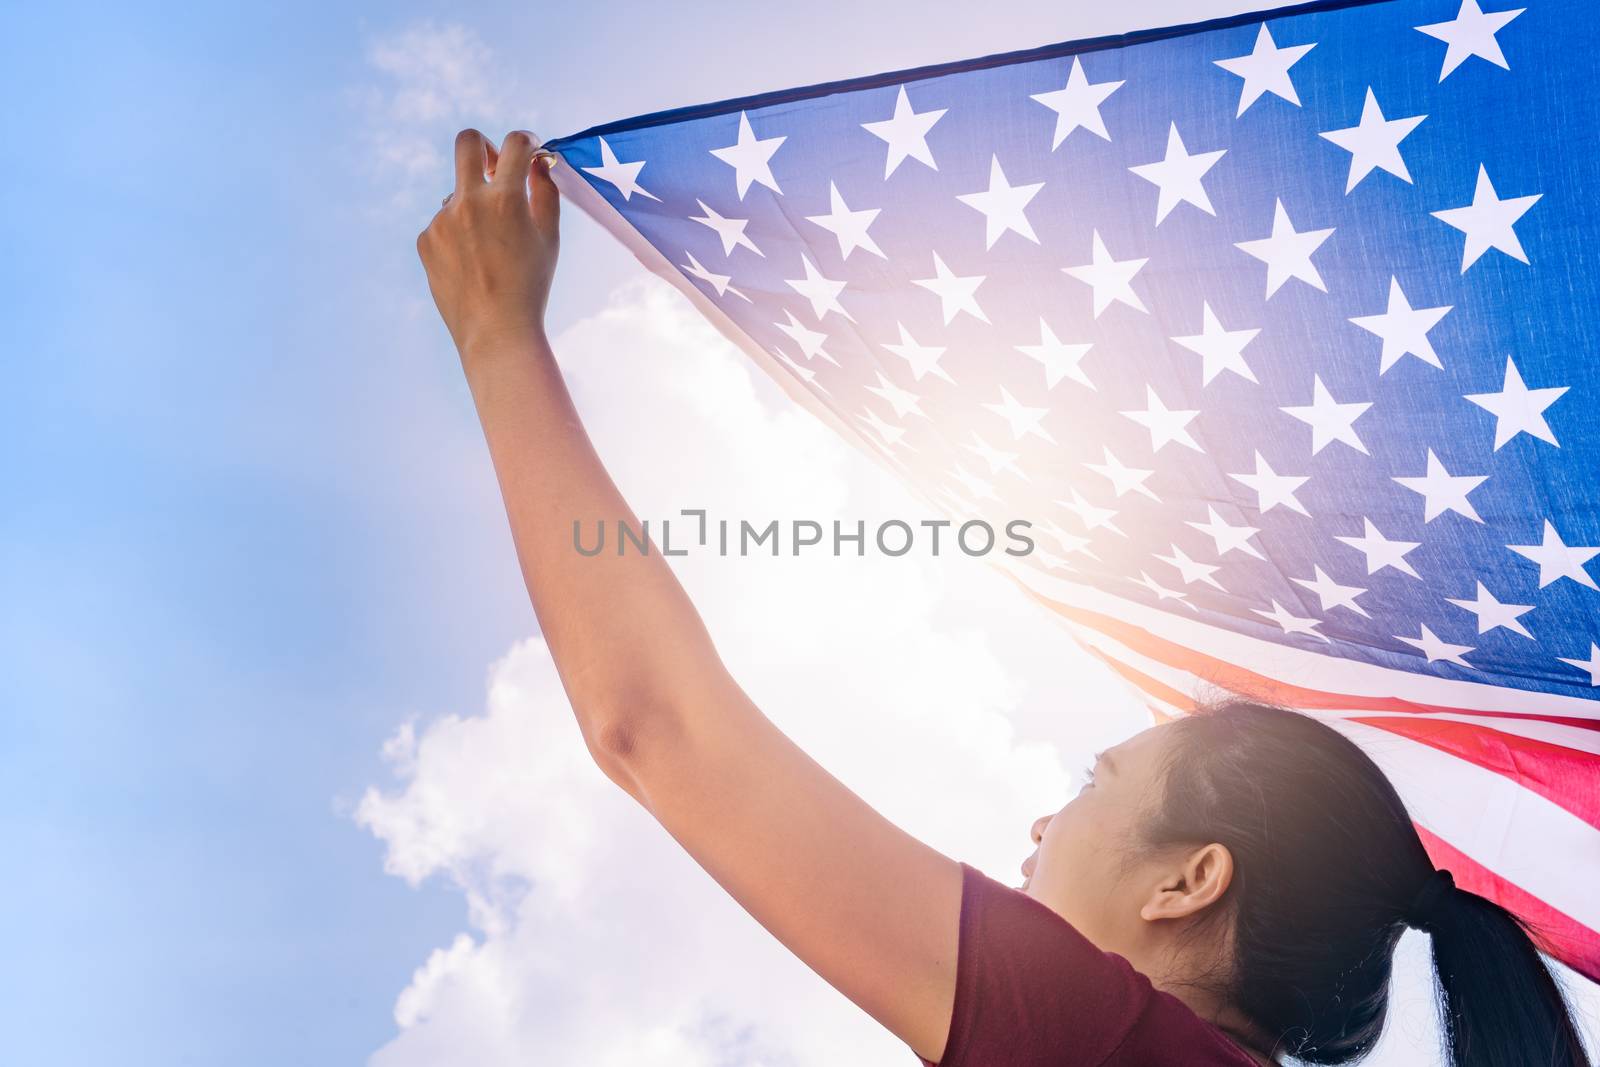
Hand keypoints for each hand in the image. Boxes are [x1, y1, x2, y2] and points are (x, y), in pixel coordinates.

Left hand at [416, 129, 559, 360]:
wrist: (495, 331)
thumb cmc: (530, 286)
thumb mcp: (548, 238)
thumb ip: (545, 193)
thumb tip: (539, 163)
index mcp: (505, 198)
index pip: (515, 144)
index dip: (526, 141)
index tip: (529, 150)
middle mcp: (468, 202)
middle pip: (467, 142)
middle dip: (483, 146)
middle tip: (493, 166)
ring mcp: (441, 220)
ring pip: (457, 194)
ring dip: (473, 208)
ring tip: (489, 251)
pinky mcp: (425, 240)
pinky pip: (443, 224)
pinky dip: (458, 236)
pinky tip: (471, 266)